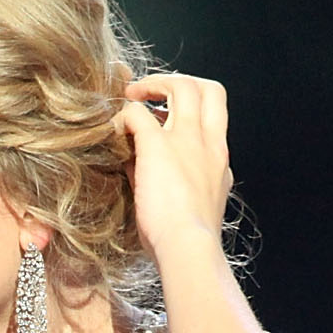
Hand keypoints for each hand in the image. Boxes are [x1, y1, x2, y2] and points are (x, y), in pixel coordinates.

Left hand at [118, 73, 231, 254]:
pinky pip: (138, 114)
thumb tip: (136, 163)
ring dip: (154, 84)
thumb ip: (168, 179)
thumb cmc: (185, 243)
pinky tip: (113, 127)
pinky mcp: (159, 148)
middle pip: (208, 88)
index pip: (214, 116)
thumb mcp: (188, 206)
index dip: (192, 108)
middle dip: (179, 81)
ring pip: (183, 85)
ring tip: (132, 95)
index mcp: (218, 160)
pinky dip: (124, 115)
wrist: (189, 250)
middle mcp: (209, 144)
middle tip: (152, 92)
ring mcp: (188, 142)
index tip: (170, 114)